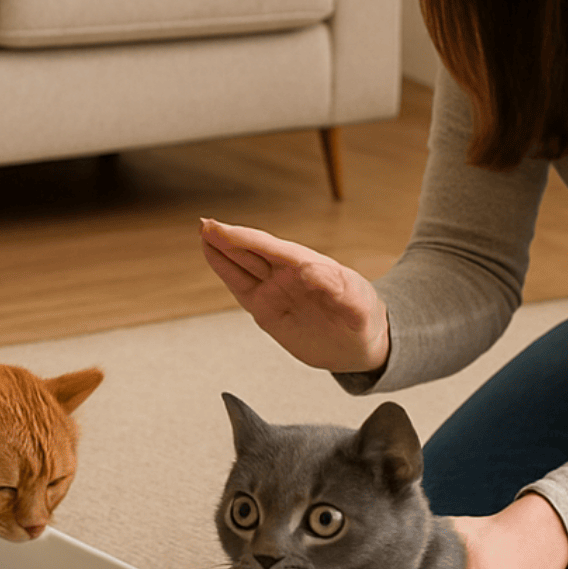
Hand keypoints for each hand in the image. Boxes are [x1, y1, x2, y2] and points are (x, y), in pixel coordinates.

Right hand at [199, 218, 389, 373]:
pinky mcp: (267, 309)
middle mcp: (288, 276)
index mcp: (310, 268)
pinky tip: (214, 256)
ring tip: (203, 233)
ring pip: (243, 266)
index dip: (247, 239)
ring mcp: (276, 290)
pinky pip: (241, 288)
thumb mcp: (359, 307)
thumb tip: (316, 271)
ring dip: (222, 250)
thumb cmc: (364, 319)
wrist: (360, 345)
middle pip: (253, 252)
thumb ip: (340, 292)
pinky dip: (226, 272)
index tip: (225, 231)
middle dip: (228, 238)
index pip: (273, 250)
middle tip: (205, 224)